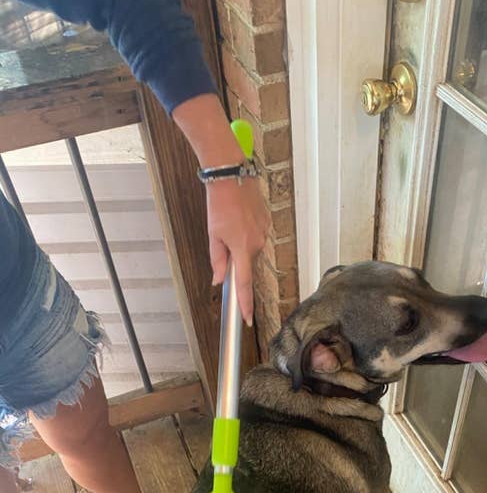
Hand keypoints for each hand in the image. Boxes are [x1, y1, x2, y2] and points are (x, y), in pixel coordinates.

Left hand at [172, 94, 270, 324]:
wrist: (231, 173)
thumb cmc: (219, 202)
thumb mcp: (213, 234)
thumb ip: (217, 260)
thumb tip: (220, 280)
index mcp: (243, 248)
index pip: (245, 284)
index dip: (245, 303)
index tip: (246, 319)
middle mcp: (258, 243)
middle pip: (246, 263)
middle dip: (236, 258)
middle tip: (222, 236)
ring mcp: (264, 232)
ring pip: (250, 249)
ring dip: (239, 243)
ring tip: (228, 222)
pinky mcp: (267, 222)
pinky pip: (255, 236)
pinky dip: (246, 233)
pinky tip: (238, 218)